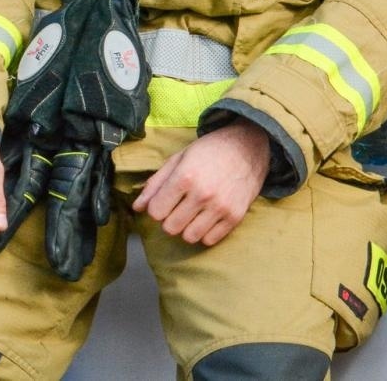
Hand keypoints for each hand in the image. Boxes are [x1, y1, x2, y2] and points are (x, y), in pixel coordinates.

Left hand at [132, 121, 269, 246]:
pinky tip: (207, 218)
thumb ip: (156, 183)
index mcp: (185, 177)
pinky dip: (205, 233)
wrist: (249, 145)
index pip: (156, 212)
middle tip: (179, 207)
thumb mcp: (179, 158)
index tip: (164, 201)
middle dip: (170, 219)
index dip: (157, 208)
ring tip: (193, 214)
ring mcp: (220, 207)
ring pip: (189, 237)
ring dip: (187, 228)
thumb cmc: (210, 150)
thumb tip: (137, 207)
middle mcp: (202, 194)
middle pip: (170, 227)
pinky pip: (210, 240)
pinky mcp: (235, 216)